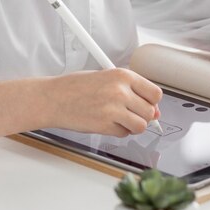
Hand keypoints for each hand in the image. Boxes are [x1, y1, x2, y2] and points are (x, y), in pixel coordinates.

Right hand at [45, 68, 161, 136]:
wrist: (53, 98)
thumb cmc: (75, 86)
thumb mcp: (106, 77)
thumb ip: (131, 90)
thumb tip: (154, 110)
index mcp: (122, 75)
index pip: (155, 93)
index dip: (152, 102)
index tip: (147, 104)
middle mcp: (120, 91)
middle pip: (150, 112)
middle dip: (142, 115)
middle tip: (129, 112)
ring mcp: (113, 109)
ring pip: (141, 126)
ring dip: (132, 126)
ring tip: (118, 118)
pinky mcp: (105, 125)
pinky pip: (124, 133)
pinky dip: (118, 131)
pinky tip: (106, 122)